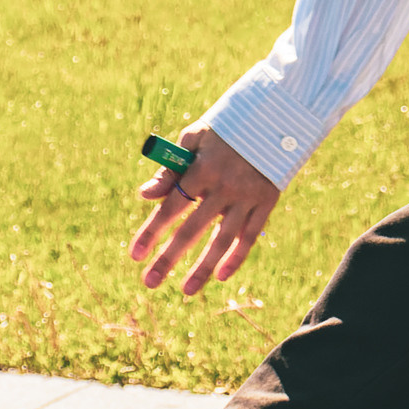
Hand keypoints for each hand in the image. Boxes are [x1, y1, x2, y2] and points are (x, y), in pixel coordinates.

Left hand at [128, 125, 280, 295]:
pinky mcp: (267, 202)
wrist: (273, 117)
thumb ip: (170, 169)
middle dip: (169, 258)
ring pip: (222, 240)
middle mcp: (225, 186)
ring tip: (186, 291)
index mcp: (202, 167)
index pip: (171, 206)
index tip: (135, 255)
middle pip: (192, 229)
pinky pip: (250, 236)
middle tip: (149, 282)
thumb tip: (144, 196)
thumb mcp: (194, 139)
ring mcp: (247, 196)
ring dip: (203, 267)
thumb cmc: (224, 130)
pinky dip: (237, 257)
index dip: (152, 232)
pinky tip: (221, 276)